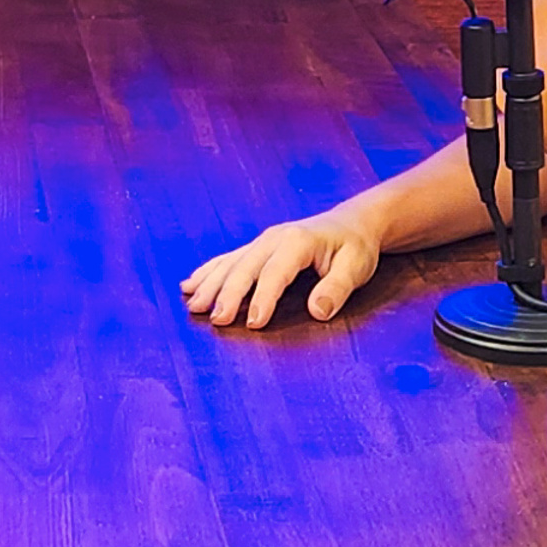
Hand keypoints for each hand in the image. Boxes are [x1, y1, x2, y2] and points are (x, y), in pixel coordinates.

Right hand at [181, 210, 380, 329]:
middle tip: (215, 320)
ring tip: (193, 305)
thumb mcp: (356, 267)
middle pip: (245, 267)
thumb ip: (337, 289)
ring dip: (210, 284)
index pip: (276, 273)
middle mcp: (274, 238)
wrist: (352, 223)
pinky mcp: (257, 247)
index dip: (263, 298)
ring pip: (230, 263)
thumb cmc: (355, 248)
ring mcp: (262, 241)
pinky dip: (208, 272)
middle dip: (228, 294)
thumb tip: (318, 311)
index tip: (253, 323)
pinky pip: (227, 259)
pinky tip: (190, 284)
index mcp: (298, 241)